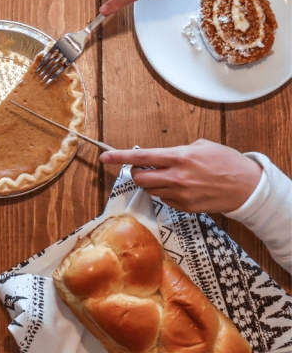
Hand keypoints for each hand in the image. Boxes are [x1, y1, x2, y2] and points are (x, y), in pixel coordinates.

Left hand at [99, 139, 262, 212]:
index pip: (142, 157)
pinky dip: (166, 193)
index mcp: (179, 157)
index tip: (105, 157)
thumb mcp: (202, 146)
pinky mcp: (184, 207)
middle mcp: (176, 177)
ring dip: (152, 184)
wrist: (247, 187)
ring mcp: (179, 194)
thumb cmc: (226, 162)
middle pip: (140, 179)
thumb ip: (178, 151)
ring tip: (168, 177)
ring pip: (150, 190)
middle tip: (143, 169)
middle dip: (137, 174)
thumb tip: (162, 157)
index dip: (120, 157)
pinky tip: (180, 188)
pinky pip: (164, 200)